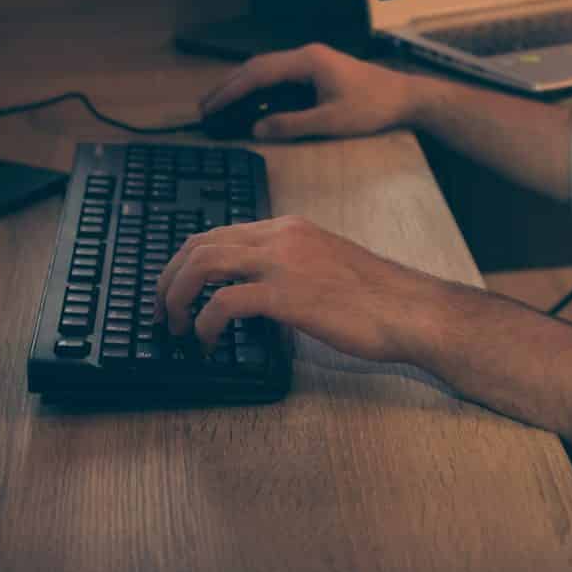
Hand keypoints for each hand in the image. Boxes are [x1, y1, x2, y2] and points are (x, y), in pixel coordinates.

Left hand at [153, 215, 444, 361]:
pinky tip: (205, 342)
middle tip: (161, 312)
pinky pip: (224, 302)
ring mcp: (282, 262)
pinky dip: (204, 323)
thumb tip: (252, 294)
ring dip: (177, 297)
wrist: (411, 310)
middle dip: (169, 279)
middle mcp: (280, 237)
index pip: (217, 233)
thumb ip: (288, 268)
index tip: (173, 290)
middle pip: (199, 244)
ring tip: (175, 327)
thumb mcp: (325, 267)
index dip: (184, 262)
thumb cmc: (377, 299)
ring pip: (203, 264)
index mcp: (288, 229)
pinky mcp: (287, 294)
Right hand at [198, 43, 422, 141]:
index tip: (211, 105)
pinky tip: (250, 100)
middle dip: (229, 86)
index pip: (258, 74)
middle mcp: (306, 55)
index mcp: (307, 61)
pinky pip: (278, 74)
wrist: (404, 97)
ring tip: (220, 102)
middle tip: (205, 106)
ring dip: (242, 84)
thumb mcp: (331, 121)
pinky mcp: (316, 69)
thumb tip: (257, 128)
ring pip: (266, 69)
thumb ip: (291, 124)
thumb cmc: (373, 106)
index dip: (231, 90)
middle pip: (257, 67)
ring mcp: (311, 60)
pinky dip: (258, 86)